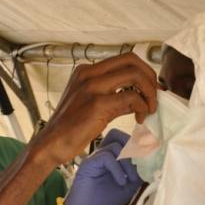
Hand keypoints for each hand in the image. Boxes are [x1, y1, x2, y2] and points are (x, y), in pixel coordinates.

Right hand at [33, 53, 157, 166]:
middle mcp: (88, 74)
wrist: (50, 145)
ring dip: (149, 92)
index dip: (143, 71)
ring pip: (134, 74)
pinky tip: (139, 118)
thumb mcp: (93, 106)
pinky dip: (141, 106)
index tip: (150, 89)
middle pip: (132, 60)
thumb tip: (140, 99)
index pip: (124, 59)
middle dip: (150, 77)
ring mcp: (92, 87)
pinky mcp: (97, 104)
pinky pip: (131, 96)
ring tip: (148, 109)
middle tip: (153, 97)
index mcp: (86, 71)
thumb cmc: (69, 128)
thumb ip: (116, 98)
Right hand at [64, 129, 142, 204]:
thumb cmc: (104, 201)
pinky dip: (117, 169)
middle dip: (131, 145)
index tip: (148, 155)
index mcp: (111, 158)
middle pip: (116, 134)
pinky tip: (121, 182)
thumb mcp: (129, 187)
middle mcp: (102, 154)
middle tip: (138, 161)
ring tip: (130, 179)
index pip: (124, 140)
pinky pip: (107, 157)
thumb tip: (151, 164)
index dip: (137, 144)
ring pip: (114, 145)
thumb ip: (138, 174)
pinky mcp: (88, 163)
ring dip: (127, 162)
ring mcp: (95, 157)